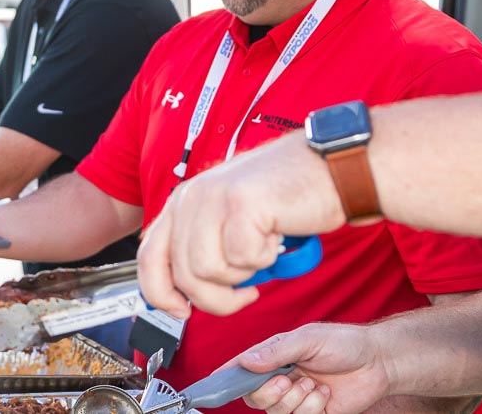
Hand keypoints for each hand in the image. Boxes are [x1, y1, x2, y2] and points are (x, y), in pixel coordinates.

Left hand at [140, 133, 342, 316]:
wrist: (332, 169)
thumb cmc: (289, 197)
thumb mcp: (231, 219)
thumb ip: (204, 247)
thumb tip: (185, 294)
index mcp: (183, 201)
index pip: (149, 258)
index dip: (160, 295)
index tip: (183, 312)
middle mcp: (191, 197)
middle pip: (182, 275)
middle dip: (215, 299)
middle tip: (245, 294)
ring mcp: (214, 198)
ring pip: (207, 272)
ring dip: (241, 277)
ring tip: (261, 254)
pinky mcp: (241, 204)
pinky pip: (241, 259)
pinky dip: (263, 260)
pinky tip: (275, 238)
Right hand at [235, 323, 391, 413]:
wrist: (379, 363)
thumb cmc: (345, 343)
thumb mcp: (308, 338)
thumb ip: (276, 351)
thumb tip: (246, 361)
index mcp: (274, 357)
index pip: (242, 369)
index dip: (226, 377)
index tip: (213, 383)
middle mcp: (282, 379)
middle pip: (254, 398)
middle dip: (269, 392)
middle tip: (289, 380)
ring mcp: (296, 399)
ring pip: (275, 412)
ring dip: (295, 400)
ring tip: (314, 384)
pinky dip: (311, 408)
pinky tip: (324, 394)